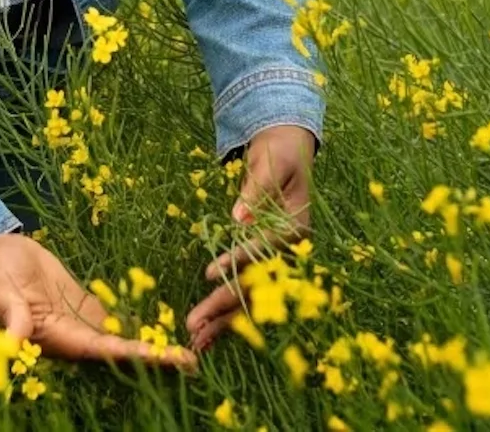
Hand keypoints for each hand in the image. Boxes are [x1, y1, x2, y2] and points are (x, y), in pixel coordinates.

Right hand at [0, 233, 197, 372]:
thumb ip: (11, 315)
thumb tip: (14, 343)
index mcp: (55, 338)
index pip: (101, 351)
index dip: (133, 355)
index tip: (165, 357)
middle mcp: (73, 337)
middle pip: (119, 351)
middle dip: (154, 357)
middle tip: (194, 361)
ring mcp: (82, 322)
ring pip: (122, 338)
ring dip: (152, 344)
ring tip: (189, 350)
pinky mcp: (87, 306)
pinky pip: (117, 319)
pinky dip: (140, 324)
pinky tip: (165, 326)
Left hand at [183, 125, 315, 353]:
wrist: (290, 149)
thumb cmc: (279, 152)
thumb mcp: (269, 164)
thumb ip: (256, 190)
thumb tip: (239, 218)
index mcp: (297, 227)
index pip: (264, 249)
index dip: (237, 261)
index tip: (208, 274)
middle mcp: (291, 252)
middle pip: (257, 285)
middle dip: (224, 305)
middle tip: (193, 324)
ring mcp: (279, 261)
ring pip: (252, 297)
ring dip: (224, 320)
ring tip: (196, 340)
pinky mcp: (266, 265)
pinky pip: (248, 292)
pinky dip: (228, 312)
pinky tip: (209, 333)